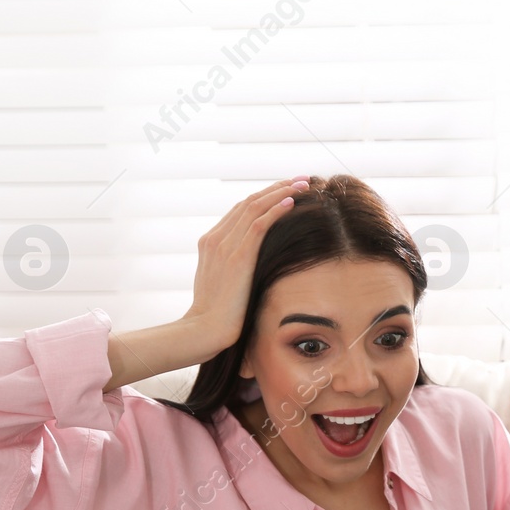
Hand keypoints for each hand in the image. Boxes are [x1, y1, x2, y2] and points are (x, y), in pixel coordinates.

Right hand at [183, 177, 310, 348]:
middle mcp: (216, 238)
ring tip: (304, 183)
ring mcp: (225, 245)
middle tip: (302, 179)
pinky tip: (292, 201)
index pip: (240, 210)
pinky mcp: (237, 256)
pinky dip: (276, 209)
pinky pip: (259, 224)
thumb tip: (253, 269)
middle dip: (277, 187)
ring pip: (256, 207)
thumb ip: (233, 269)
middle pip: (249, 202)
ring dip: (282, 192)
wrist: (204, 330)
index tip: (286, 190)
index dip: (265, 197)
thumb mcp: (223, 285)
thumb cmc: (217, 316)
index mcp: (211, 242)